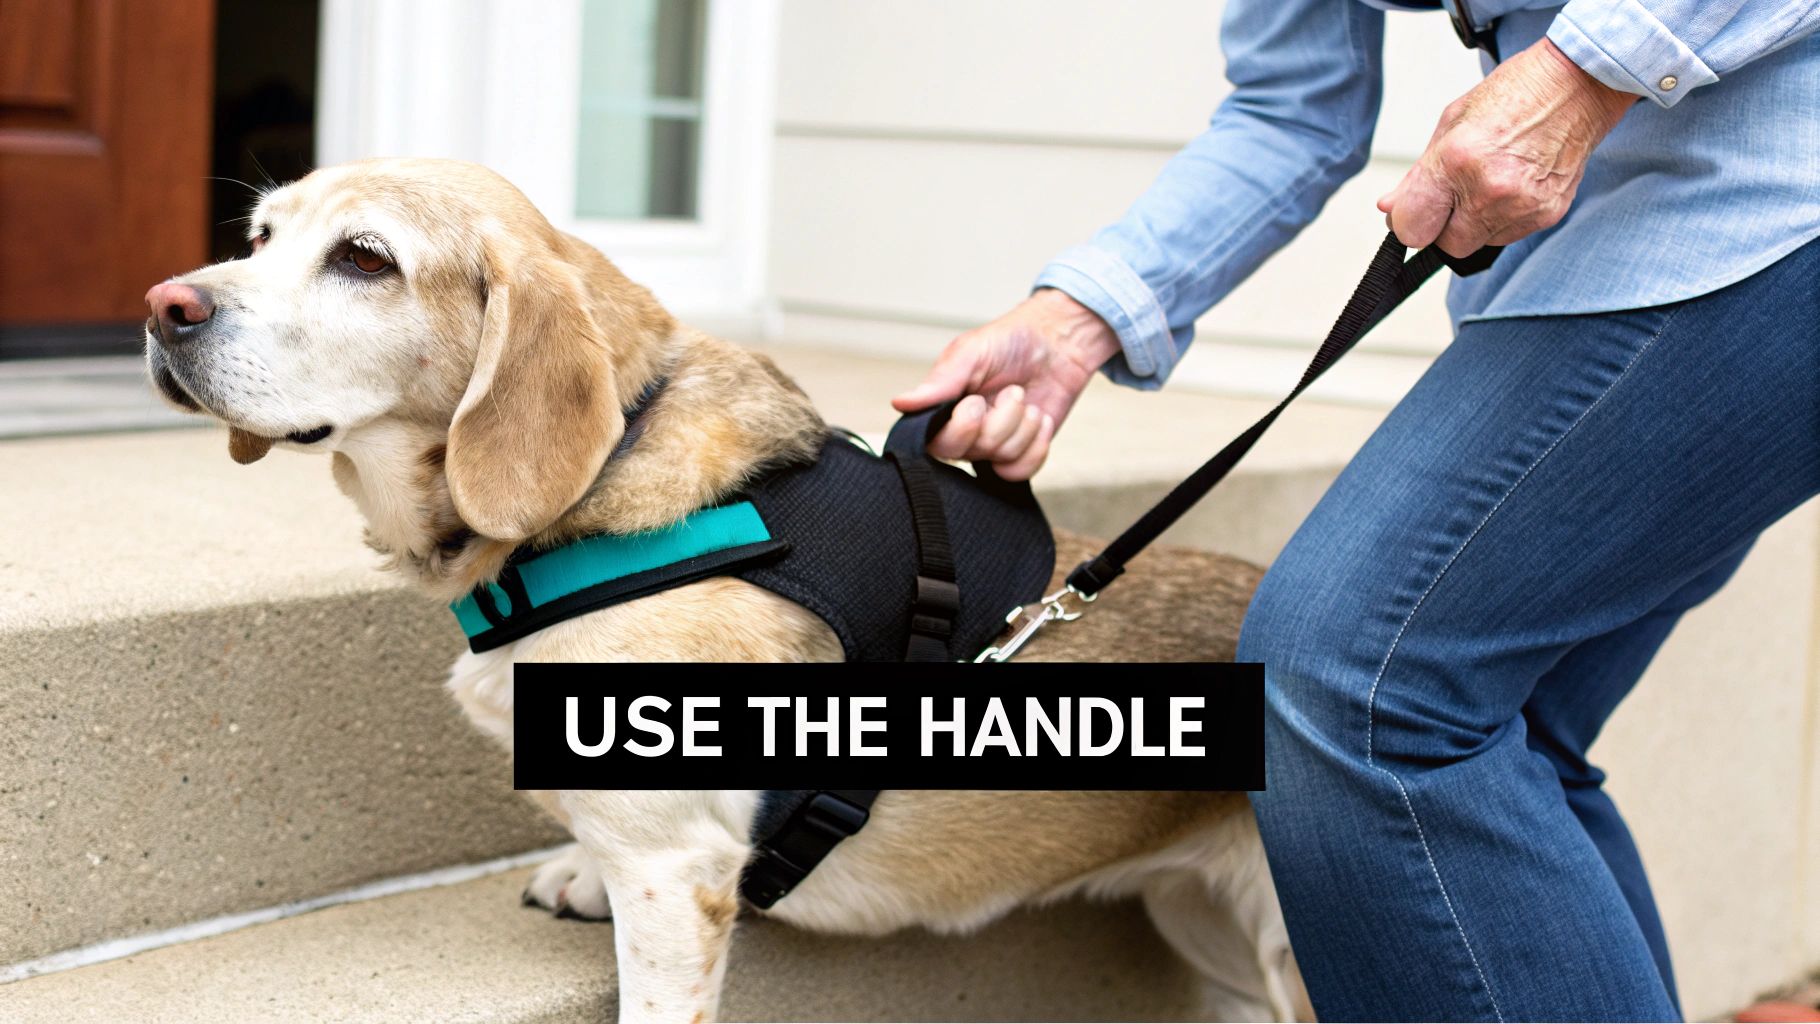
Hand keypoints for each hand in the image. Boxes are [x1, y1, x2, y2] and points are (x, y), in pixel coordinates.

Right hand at [892, 288, 1119, 479]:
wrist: (1056, 343)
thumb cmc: (1009, 341)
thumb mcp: (970, 352)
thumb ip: (939, 382)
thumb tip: (900, 403)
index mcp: (943, 408)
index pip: (933, 443)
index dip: (960, 428)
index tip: (975, 400)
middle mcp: (964, 431)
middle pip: (966, 453)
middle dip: (997, 422)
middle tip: (1011, 391)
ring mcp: (992, 445)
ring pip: (1000, 457)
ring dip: (1022, 424)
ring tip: (1025, 397)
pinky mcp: (1020, 453)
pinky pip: (1021, 471)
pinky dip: (1036, 445)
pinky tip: (1038, 419)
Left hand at [1378, 37, 1635, 256]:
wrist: (1579, 84)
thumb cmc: (1515, 95)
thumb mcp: (1452, 123)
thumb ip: (1419, 175)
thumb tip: (1390, 209)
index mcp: (1456, 159)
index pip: (1412, 227)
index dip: (1407, 222)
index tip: (1412, 211)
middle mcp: (1489, 189)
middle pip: (1447, 245)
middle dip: (1444, 226)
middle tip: (1455, 194)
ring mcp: (1522, 205)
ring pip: (1479, 243)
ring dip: (1475, 223)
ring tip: (1492, 180)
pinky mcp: (1548, 214)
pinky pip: (1510, 236)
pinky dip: (1504, 218)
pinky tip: (1515, 183)